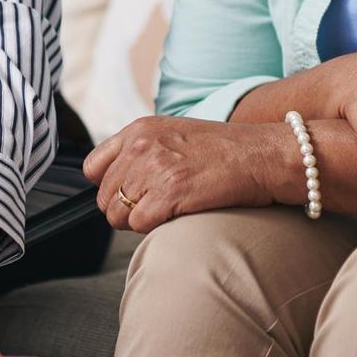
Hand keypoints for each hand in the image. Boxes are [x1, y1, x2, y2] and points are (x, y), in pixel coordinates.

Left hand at [83, 116, 280, 231]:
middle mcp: (140, 146)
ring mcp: (153, 169)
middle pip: (105, 197)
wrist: (263, 155)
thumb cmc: (227, 150)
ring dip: (140, 221)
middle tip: (158, 206)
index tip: (130, 194)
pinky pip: (138, 225)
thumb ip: (143, 150)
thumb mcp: (175, 134)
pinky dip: (155, 227)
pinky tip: (179, 213)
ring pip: (117, 216)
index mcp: (139, 129)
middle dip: (127, 209)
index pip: (93, 168)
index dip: (110, 187)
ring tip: (170, 209)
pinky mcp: (167, 194)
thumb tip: (121, 182)